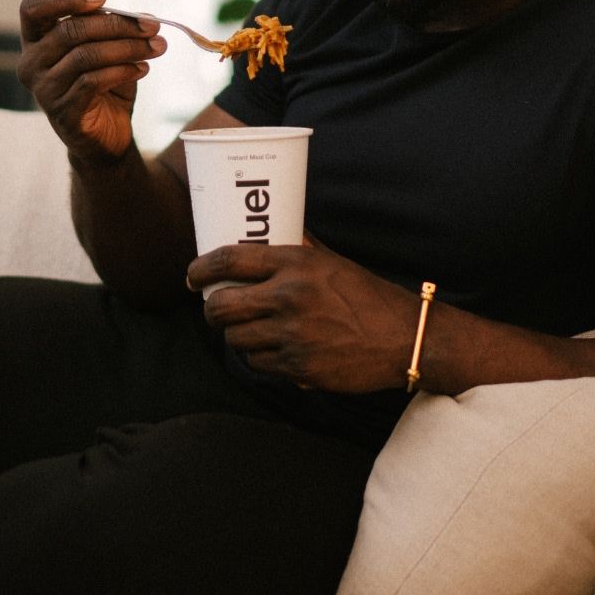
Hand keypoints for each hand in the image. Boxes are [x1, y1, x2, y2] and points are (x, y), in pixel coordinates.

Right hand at [16, 0, 166, 162]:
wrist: (107, 134)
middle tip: (151, 25)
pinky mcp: (62, 112)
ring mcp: (43, 90)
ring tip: (156, 47)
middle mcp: (31, 63)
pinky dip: (123, 71)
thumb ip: (91, 14)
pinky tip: (142, 68)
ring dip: (128, 47)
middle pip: (70, 31)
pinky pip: (93, 82)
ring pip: (85, 56)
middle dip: (117, 24)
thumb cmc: (102, 81)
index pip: (33, 9)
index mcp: (35, 40)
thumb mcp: (101, 43)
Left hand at [188, 237, 418, 393]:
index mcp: (295, 264)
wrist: (402, 337)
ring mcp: (292, 335)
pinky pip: (259, 364)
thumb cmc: (367, 295)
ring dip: (236, 335)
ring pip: (236, 339)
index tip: (192, 275)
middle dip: (211, 310)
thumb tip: (275, 227)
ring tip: (247, 328)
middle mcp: (288, 297)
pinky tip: (273, 349)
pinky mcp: (298, 367)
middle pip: (221, 307)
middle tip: (214, 308)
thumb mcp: (331, 262)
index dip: (200, 268)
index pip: (229, 260)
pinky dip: (260, 357)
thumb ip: (300, 247)